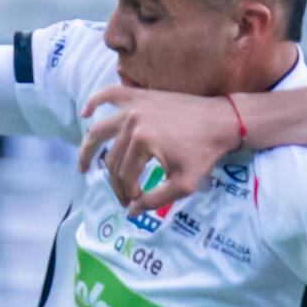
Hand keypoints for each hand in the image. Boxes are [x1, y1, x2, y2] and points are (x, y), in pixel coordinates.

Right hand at [77, 84, 241, 210]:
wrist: (222, 120)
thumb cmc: (204, 152)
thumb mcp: (183, 184)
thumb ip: (154, 200)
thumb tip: (130, 211)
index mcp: (142, 141)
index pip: (124, 175)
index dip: (127, 192)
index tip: (135, 202)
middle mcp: (132, 120)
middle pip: (112, 157)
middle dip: (115, 181)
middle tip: (123, 196)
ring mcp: (134, 105)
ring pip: (101, 130)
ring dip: (88, 148)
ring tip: (84, 167)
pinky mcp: (140, 95)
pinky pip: (110, 94)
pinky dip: (94, 101)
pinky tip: (85, 113)